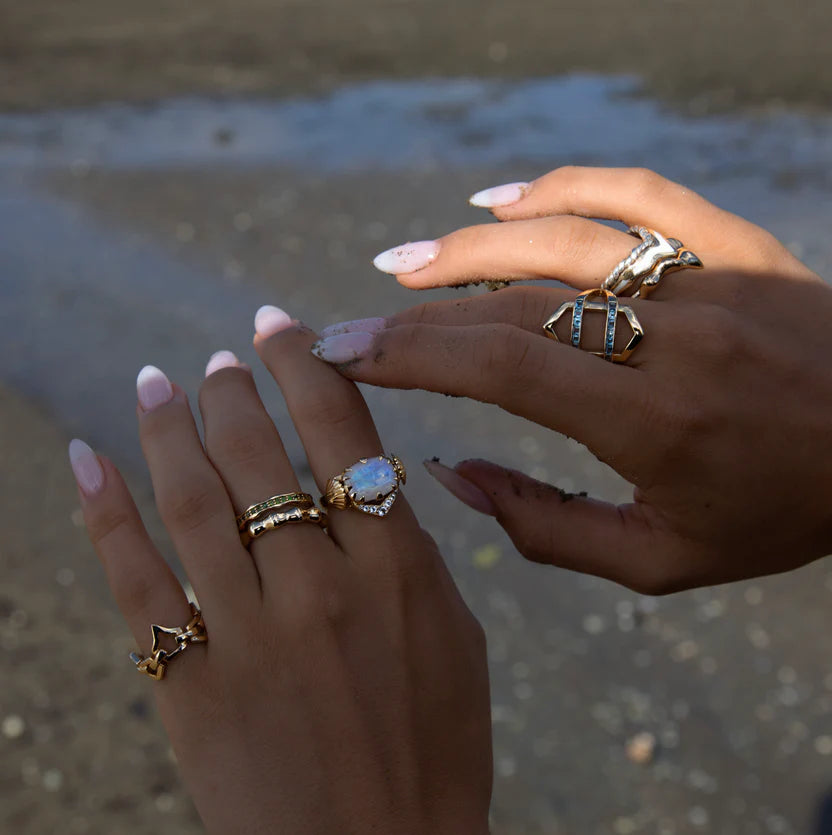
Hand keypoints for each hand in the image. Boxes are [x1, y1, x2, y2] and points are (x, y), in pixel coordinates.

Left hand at [69, 313, 491, 834]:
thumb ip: (414, 554)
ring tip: (156, 382)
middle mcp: (320, 587)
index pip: (344, 436)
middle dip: (235, 392)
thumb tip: (377, 486)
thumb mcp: (455, 637)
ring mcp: (247, 634)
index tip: (281, 328)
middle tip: (221, 359)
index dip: (307, 369)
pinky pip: (134, 580)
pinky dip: (103, 511)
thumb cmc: (436, 749)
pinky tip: (86, 456)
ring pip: (192, 500)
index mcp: (397, 569)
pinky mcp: (190, 681)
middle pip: (260, 456)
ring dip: (167, 429)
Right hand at [311, 166, 831, 593]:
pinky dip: (560, 186)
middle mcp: (678, 340)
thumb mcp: (661, 562)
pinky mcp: (737, 242)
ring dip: (469, 247)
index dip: (413, 356)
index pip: (505, 368)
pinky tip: (500, 199)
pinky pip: (636, 193)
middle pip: (518, 304)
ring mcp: (711, 279)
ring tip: (403, 265)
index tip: (347, 355)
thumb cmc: (779, 516)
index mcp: (657, 424)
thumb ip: (546, 527)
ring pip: (563, 239)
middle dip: (419, 314)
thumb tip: (451, 474)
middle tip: (353, 323)